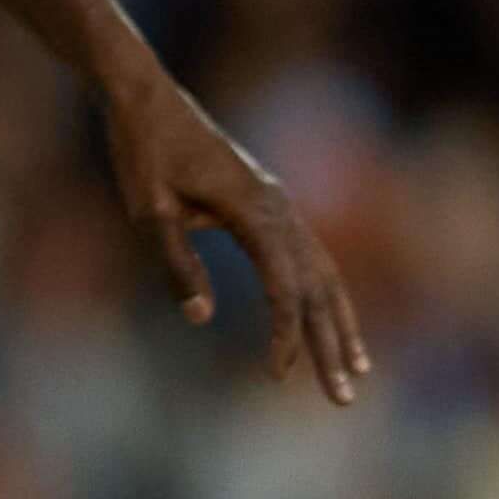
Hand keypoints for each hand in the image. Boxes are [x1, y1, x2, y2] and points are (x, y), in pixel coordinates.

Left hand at [104, 73, 368, 401]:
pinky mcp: (270, 206)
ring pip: (324, 274)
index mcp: (254, 211)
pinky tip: (329, 322)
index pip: (283, 288)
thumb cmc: (142, 152)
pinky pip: (310, 258)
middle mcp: (279, 208)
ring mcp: (280, 205)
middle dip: (333, 346)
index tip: (276, 376)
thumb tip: (202, 319)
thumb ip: (176, 263)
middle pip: (318, 288)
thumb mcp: (148, 211)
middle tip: (344, 400)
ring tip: (356, 373)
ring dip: (340, 325)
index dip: (285, 335)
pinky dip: (325, 295)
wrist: (146, 98)